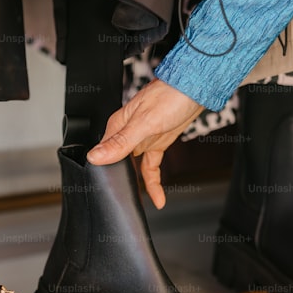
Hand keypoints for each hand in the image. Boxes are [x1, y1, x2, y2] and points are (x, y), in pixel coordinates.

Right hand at [86, 78, 203, 208]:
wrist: (197, 88)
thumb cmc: (170, 96)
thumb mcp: (143, 123)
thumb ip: (120, 142)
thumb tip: (95, 156)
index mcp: (117, 126)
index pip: (103, 154)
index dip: (104, 173)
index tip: (107, 191)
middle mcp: (127, 133)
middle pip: (118, 162)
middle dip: (120, 182)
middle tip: (123, 202)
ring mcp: (143, 139)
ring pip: (135, 167)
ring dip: (137, 184)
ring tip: (140, 203)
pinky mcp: (157, 143)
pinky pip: (151, 166)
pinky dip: (153, 181)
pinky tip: (158, 196)